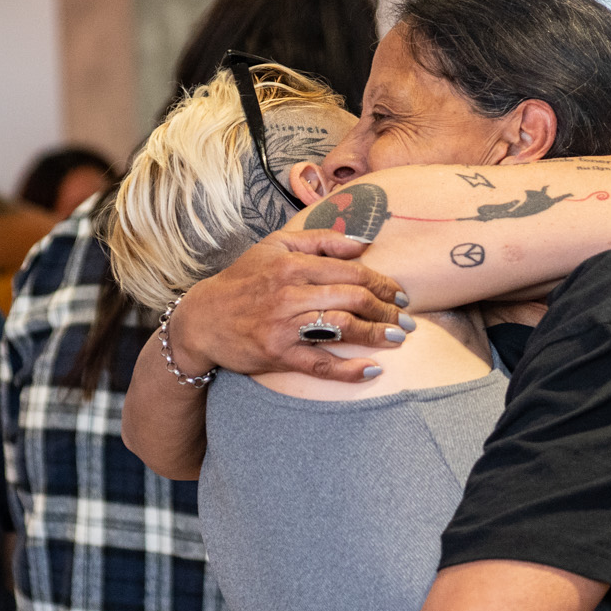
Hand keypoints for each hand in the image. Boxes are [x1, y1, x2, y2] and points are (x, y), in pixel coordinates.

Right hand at [170, 233, 409, 385]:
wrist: (203, 319)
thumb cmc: (244, 280)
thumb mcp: (276, 246)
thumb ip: (321, 240)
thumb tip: (364, 243)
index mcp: (292, 264)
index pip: (351, 271)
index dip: (383, 283)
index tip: (400, 293)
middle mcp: (289, 293)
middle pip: (353, 298)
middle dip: (387, 309)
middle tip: (407, 319)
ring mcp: (283, 326)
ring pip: (341, 328)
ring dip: (376, 334)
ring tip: (398, 338)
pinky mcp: (278, 354)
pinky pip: (320, 364)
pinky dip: (349, 370)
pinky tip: (373, 369)